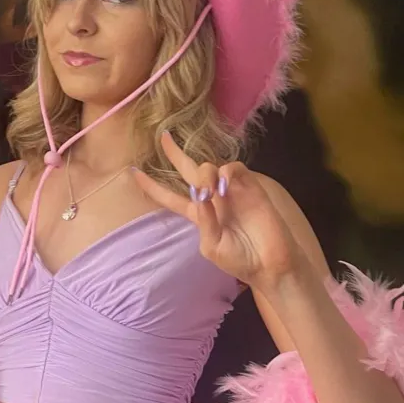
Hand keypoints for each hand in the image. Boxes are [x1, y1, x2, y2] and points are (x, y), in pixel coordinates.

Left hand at [131, 131, 304, 288]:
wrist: (270, 265)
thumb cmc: (239, 260)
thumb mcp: (212, 247)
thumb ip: (204, 222)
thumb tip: (200, 196)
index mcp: (197, 214)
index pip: (169, 196)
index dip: (152, 186)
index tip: (133, 172)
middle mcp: (211, 198)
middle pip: (189, 170)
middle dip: (175, 153)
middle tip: (164, 137)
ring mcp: (230, 191)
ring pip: (209, 167)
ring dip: (204, 174)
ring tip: (208, 192)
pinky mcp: (250, 188)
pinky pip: (234, 169)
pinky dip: (226, 173)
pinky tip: (224, 188)